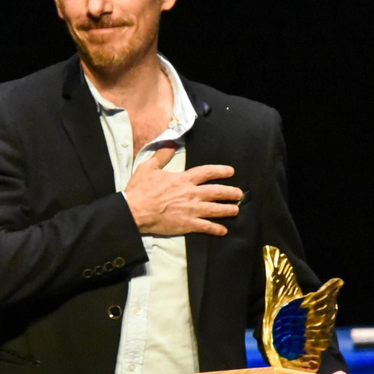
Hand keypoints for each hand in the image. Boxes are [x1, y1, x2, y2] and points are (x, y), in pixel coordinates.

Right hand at [124, 146, 242, 235]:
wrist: (135, 211)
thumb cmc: (140, 190)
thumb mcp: (148, 167)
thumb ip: (162, 155)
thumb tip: (170, 143)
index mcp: (183, 179)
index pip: (207, 172)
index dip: (220, 171)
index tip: (231, 171)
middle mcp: (191, 194)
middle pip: (216, 192)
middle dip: (230, 193)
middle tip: (239, 194)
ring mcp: (191, 210)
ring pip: (215, 209)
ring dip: (228, 210)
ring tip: (236, 210)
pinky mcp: (187, 224)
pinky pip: (206, 227)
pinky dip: (216, 229)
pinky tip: (223, 230)